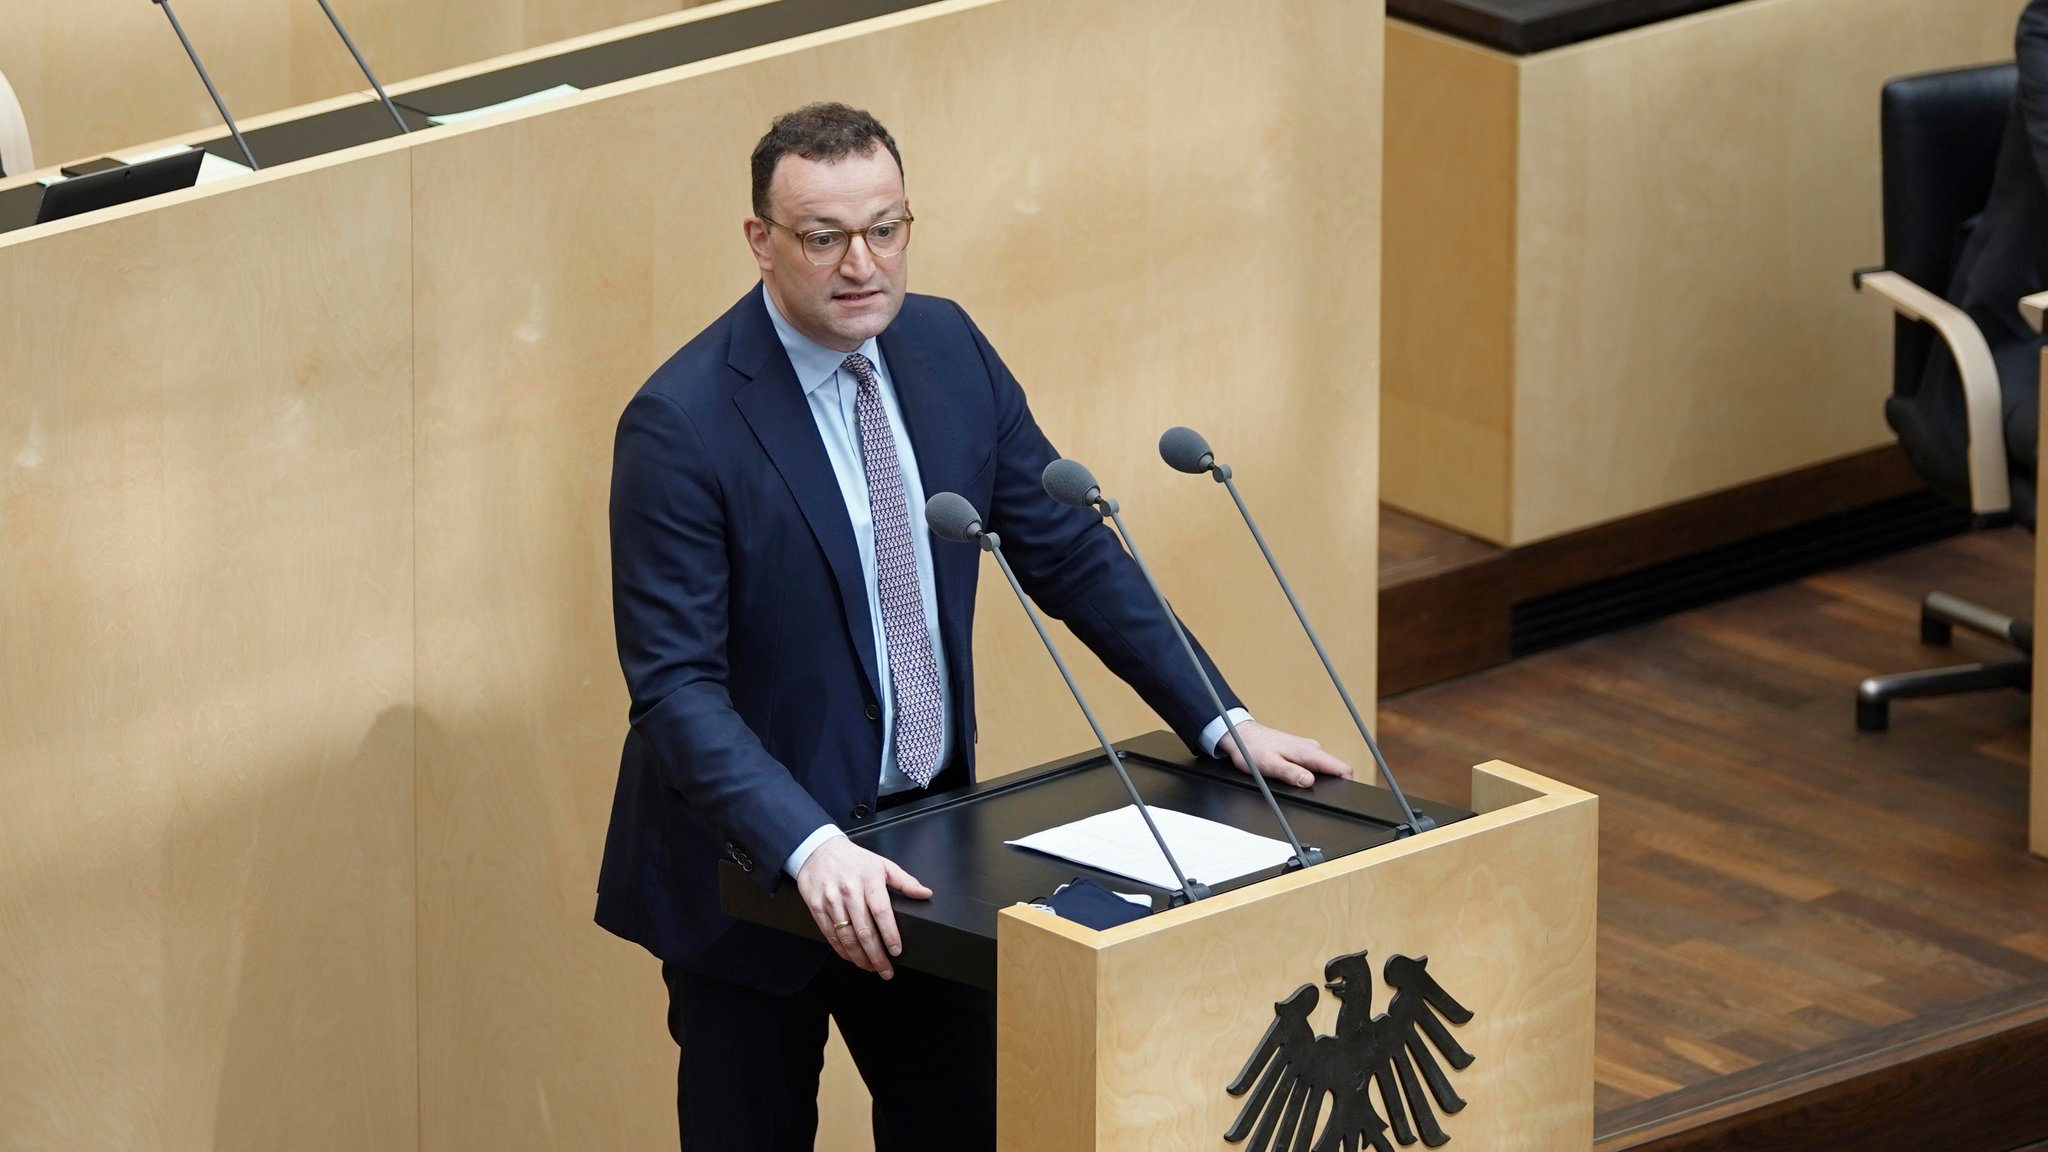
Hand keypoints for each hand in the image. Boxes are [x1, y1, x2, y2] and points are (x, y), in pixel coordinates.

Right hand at [794, 835, 932, 978]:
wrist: (818, 851)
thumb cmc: (853, 859)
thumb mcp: (882, 864)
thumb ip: (905, 881)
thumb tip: (925, 893)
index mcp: (869, 880)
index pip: (881, 911)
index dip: (890, 934)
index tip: (896, 951)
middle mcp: (849, 891)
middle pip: (864, 931)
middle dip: (876, 956)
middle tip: (886, 970)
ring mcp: (831, 901)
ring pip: (847, 937)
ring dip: (860, 958)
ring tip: (871, 967)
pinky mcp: (817, 908)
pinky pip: (830, 935)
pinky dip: (842, 951)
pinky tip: (852, 957)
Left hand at [1215, 720, 1353, 787]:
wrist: (1242, 735)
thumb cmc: (1253, 749)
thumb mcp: (1270, 765)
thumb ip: (1291, 774)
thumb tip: (1309, 782)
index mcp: (1309, 752)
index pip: (1343, 768)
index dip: (1348, 784)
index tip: (1343, 796)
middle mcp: (1312, 749)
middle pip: (1335, 771)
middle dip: (1332, 786)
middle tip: (1316, 797)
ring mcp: (1307, 750)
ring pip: (1324, 769)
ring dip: (1319, 781)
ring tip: (1301, 788)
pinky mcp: (1301, 752)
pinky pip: (1314, 766)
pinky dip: (1310, 775)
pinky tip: (1295, 779)